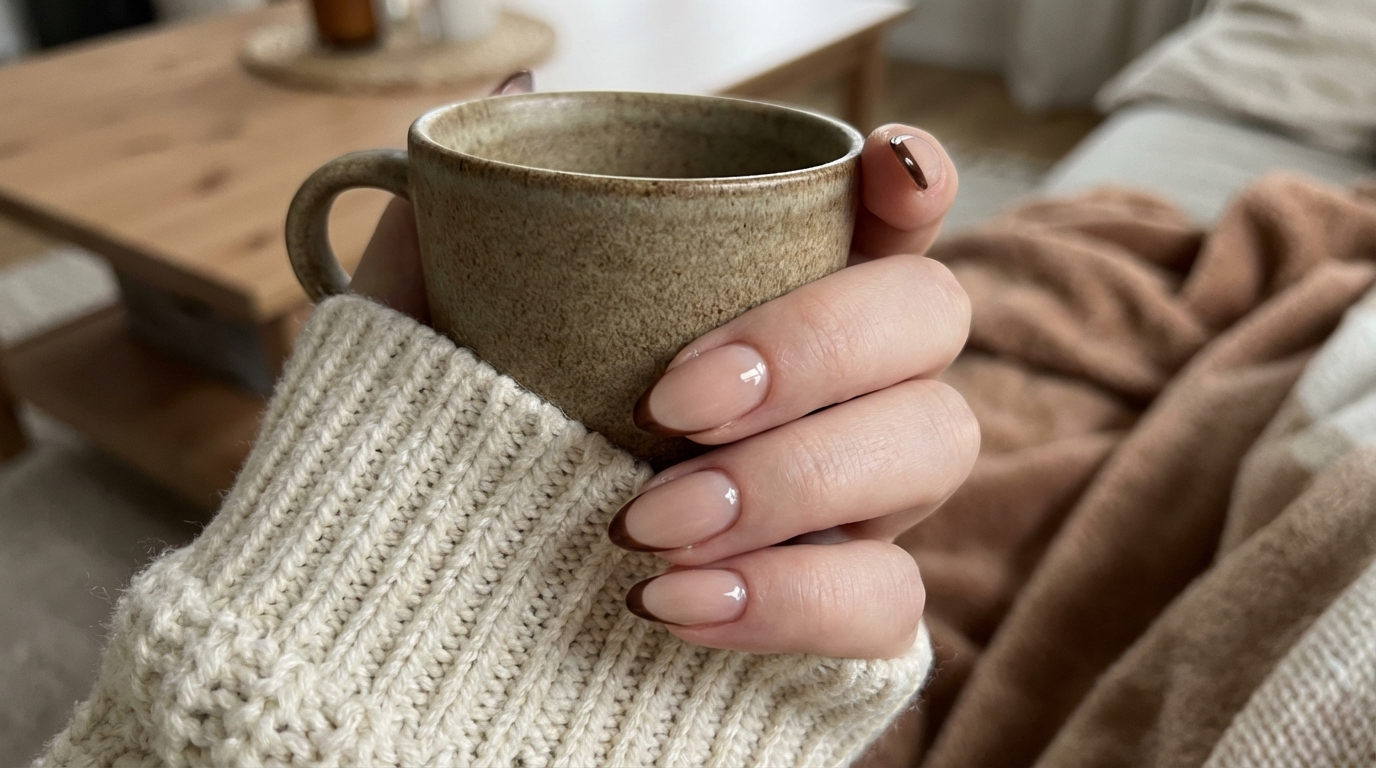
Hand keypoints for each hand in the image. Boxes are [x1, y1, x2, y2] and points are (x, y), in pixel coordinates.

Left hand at [350, 123, 974, 659]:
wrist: (436, 611)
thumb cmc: (459, 448)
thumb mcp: (435, 322)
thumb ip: (475, 214)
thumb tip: (522, 95)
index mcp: (771, 293)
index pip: (890, 207)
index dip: (910, 178)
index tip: (875, 173)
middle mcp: (845, 383)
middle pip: (930, 313)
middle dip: (816, 346)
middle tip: (670, 405)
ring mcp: (861, 498)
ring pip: (933, 447)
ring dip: (793, 479)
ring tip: (647, 521)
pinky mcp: (849, 611)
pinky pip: (889, 601)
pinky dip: (786, 599)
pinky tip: (670, 600)